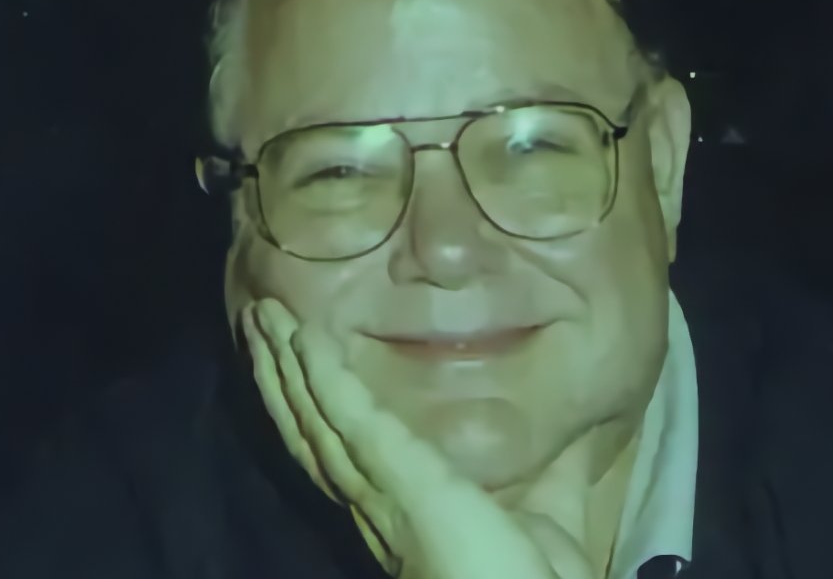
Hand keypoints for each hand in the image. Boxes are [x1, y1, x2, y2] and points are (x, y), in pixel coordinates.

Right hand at [242, 298, 597, 578]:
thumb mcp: (551, 515)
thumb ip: (552, 476)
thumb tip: (574, 439)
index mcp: (402, 509)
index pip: (342, 447)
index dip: (313, 404)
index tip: (297, 356)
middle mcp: (376, 502)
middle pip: (313, 428)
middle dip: (281, 375)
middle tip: (257, 317)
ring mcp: (382, 491)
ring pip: (316, 419)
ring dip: (283, 366)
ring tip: (260, 317)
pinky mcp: (402, 478)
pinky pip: (351, 419)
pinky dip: (325, 377)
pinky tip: (305, 338)